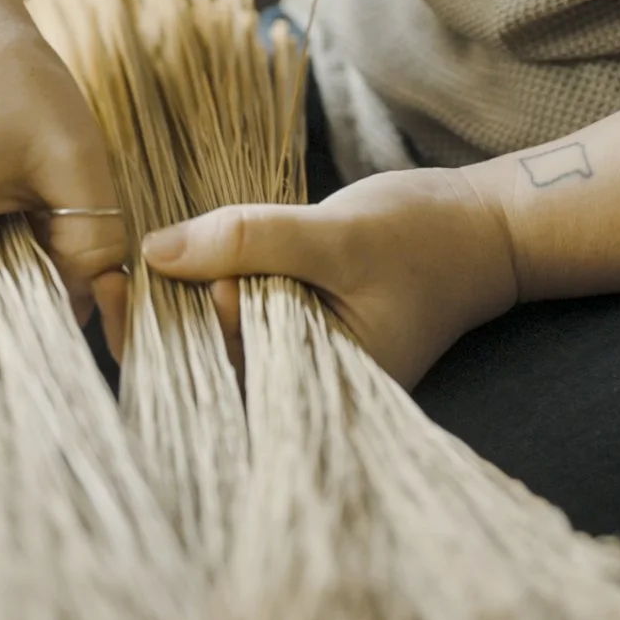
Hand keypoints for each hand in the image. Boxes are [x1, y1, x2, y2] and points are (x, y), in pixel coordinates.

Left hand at [141, 168, 519, 387]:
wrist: (486, 231)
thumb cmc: (427, 239)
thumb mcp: (337, 236)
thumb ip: (251, 242)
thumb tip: (156, 253)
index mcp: (318, 388)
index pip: (221, 370)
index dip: (179, 324)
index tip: (146, 277)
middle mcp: (304, 384)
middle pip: (212, 360)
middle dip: (171, 314)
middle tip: (133, 269)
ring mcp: (301, 355)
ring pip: (223, 333)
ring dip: (191, 294)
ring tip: (164, 256)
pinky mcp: (300, 325)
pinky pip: (244, 312)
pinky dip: (220, 282)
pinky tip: (196, 255)